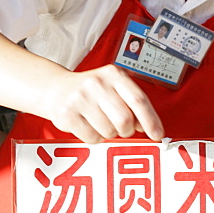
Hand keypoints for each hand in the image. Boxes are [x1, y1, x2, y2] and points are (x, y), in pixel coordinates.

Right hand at [42, 64, 164, 142]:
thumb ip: (132, 102)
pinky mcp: (67, 114)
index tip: (157, 134)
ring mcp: (80, 98)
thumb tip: (149, 126)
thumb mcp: (114, 87)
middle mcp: (97, 83)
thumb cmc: (91, 91)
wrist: (56, 88)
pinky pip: (92, 138)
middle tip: (122, 128)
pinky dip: (95, 137)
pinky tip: (89, 125)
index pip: (138, 100)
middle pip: (125, 120)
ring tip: (101, 122)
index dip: (151, 120)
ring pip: (109, 131)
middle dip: (127, 130)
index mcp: (114, 74)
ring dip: (109, 133)